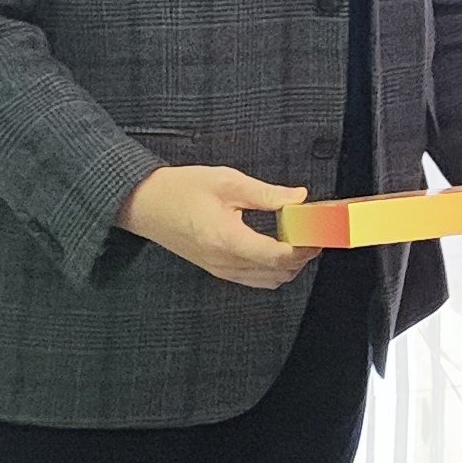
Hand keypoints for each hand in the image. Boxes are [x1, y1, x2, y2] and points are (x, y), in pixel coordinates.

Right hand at [119, 164, 308, 288]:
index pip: (278, 256)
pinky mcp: (216, 269)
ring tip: (296, 236)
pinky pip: (254, 279)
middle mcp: (225, 262)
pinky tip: (275, 245)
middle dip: (301, 256)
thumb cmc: (181, 189)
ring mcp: (220, 270)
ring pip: (268, 281)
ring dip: (288, 264)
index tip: (317, 231)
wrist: (144, 205)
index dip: (304, 247)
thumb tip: (299, 197)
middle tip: (311, 231)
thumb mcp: (226, 182)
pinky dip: (272, 268)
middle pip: (278, 273)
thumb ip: (266, 193)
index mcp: (228, 240)